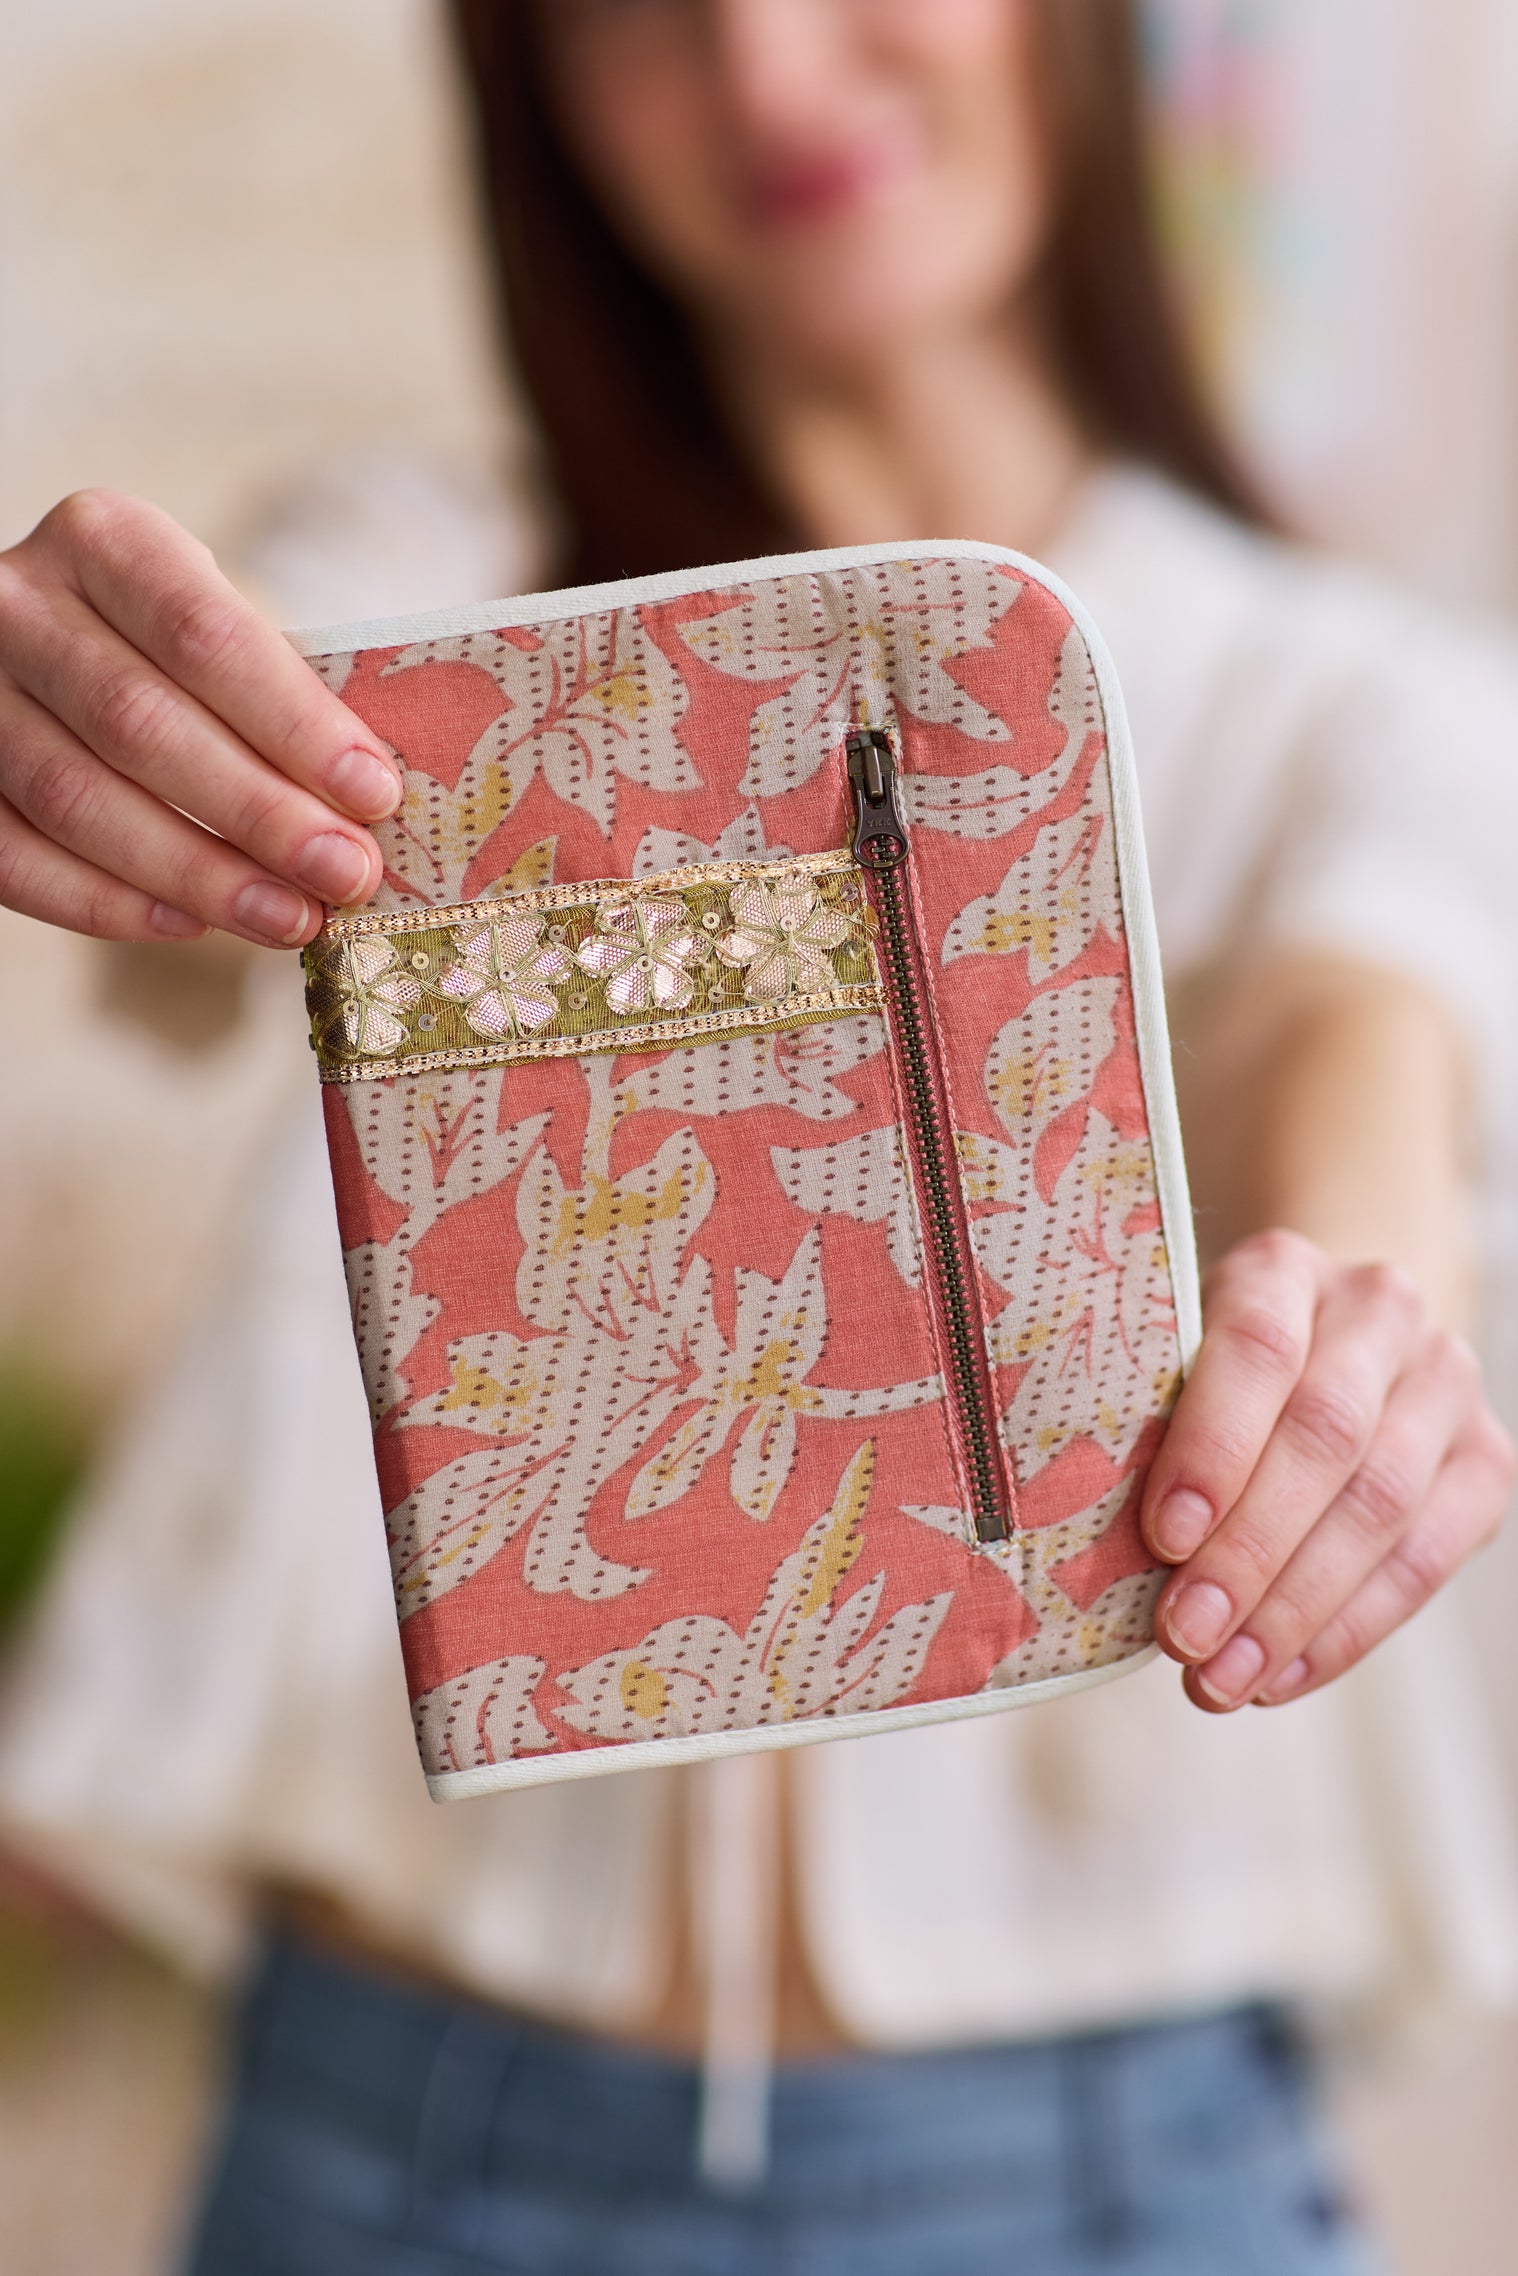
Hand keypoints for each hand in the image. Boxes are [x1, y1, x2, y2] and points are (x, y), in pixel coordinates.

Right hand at [0, 490, 398, 946]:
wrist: (44, 651)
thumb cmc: (164, 650)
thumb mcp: (213, 628)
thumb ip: (276, 693)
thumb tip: (367, 811)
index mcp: (105, 541)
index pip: (205, 634)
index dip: (294, 724)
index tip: (373, 795)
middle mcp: (18, 605)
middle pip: (140, 724)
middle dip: (258, 813)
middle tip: (344, 875)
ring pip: (76, 800)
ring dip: (197, 873)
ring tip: (290, 918)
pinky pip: (16, 858)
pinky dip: (106, 903)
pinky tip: (190, 925)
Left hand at [1140, 1229, 1514, 1709]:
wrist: (1331, 1338)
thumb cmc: (1213, 1370)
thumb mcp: (1168, 1359)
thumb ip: (1145, 1424)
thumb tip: (1091, 1548)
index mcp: (1282, 1268)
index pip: (1257, 1349)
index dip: (1212, 1448)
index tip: (1161, 1539)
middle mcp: (1379, 1310)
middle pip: (1324, 1438)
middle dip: (1249, 1552)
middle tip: (1183, 1634)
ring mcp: (1444, 1382)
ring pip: (1381, 1505)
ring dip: (1294, 1609)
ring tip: (1221, 1678)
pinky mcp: (1485, 1459)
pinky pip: (1426, 1558)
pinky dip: (1347, 1630)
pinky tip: (1280, 1677)